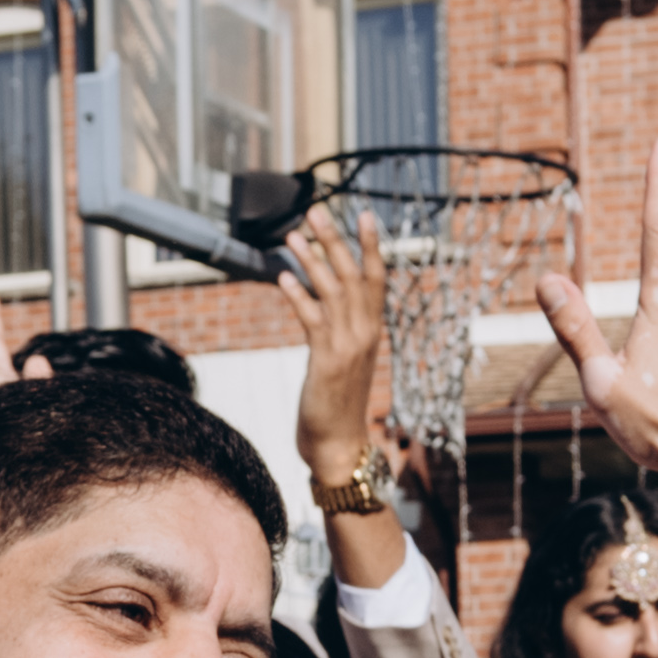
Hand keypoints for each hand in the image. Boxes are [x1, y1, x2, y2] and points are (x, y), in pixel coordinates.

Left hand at [284, 207, 391, 489]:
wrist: (339, 446)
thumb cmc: (337, 405)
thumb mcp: (343, 361)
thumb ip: (337, 330)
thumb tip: (321, 299)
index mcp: (371, 331)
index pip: (375, 279)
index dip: (371, 246)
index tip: (363, 214)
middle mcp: (365, 334)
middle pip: (352, 276)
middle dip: (335, 241)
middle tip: (317, 211)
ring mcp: (348, 347)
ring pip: (332, 292)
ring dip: (311, 261)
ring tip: (293, 235)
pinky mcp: (327, 360)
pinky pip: (312, 320)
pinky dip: (298, 296)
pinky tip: (282, 277)